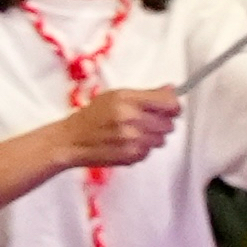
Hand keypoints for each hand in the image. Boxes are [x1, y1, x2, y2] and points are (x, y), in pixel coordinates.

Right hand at [52, 85, 187, 173]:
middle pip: (169, 124)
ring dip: (152, 137)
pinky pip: (150, 152)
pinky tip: (127, 143)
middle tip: (146, 120)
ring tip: (134, 132)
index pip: (169, 103)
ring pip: (162, 140)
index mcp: (127, 100)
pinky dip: (142, 148)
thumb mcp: (116, 96)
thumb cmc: (92, 116)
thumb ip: (146, 94)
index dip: (173, 106)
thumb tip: (171, 89)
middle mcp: (131, 119)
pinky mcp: (131, 156)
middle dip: (161, 122)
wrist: (73, 140)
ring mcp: (132, 140)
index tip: (170, 107)